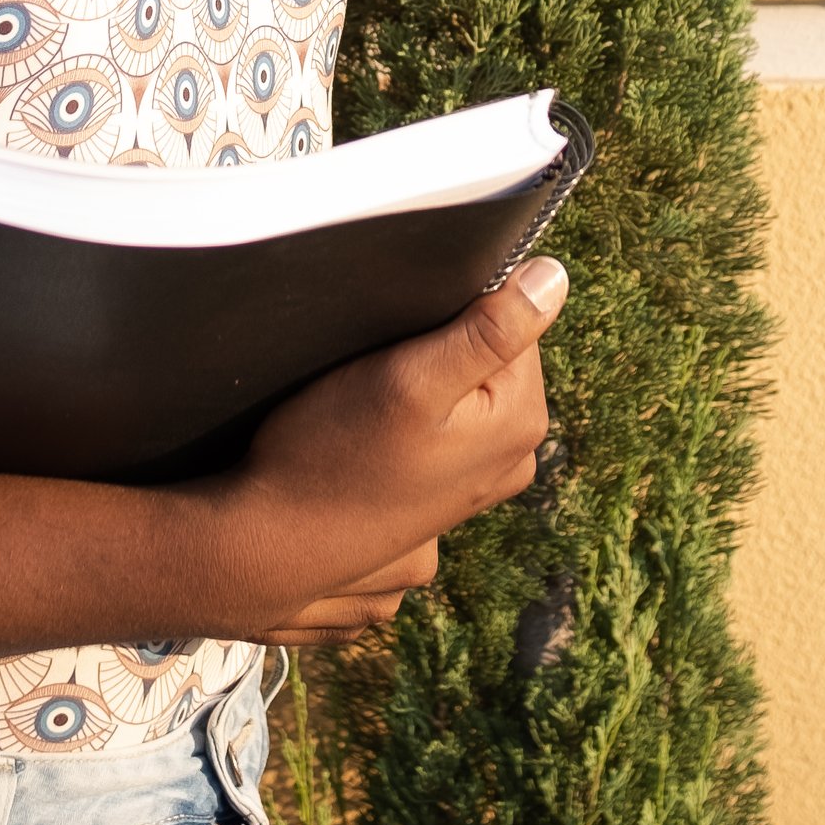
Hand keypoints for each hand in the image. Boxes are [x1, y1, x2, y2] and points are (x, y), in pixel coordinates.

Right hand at [193, 257, 566, 635]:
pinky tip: (367, 437)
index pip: (512, 321)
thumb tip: (553, 278)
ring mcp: (478, 482)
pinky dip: (405, 417)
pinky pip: (437, 425)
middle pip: (488, 357)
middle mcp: (513, 458)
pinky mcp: (443, 494)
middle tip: (379, 374)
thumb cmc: (331, 457)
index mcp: (520, 422)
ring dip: (418, 382)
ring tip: (368, 407)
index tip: (402, 342)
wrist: (271, 546)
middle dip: (436, 350)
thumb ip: (490, 330)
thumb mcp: (410, 379)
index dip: (452, 313)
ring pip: (457, 388)